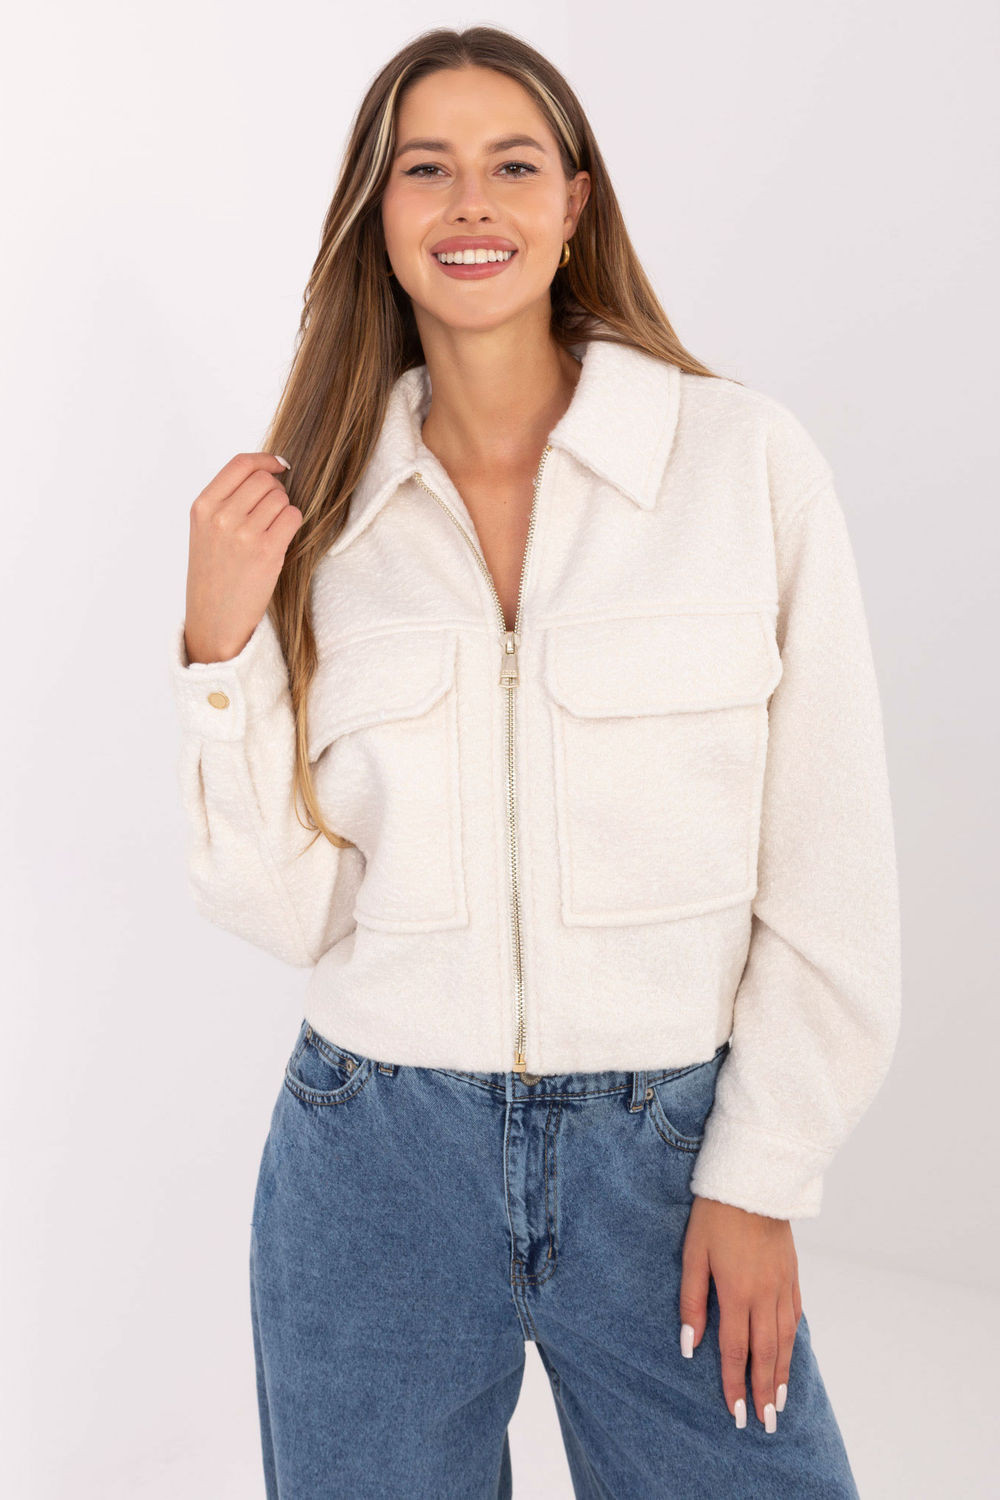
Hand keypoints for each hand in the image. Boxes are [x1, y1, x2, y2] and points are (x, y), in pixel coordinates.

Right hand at [183, 452, 302, 664]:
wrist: (214, 620)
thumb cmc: (214, 575)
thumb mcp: (205, 531)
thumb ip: (227, 500)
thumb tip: (268, 471)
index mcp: (202, 507)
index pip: (241, 464)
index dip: (266, 460)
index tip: (280, 466)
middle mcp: (221, 517)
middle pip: (265, 480)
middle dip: (276, 492)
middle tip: (270, 515)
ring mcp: (244, 534)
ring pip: (281, 498)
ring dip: (284, 511)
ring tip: (271, 533)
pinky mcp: (267, 552)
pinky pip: (293, 517)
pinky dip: (292, 525)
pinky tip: (280, 541)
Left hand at [679, 1194, 801, 1431]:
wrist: (753, 1182)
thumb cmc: (715, 1216)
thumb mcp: (693, 1255)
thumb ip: (692, 1301)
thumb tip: (690, 1345)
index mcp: (737, 1293)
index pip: (736, 1351)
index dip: (734, 1384)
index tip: (736, 1413)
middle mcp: (764, 1295)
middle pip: (765, 1354)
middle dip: (763, 1391)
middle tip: (766, 1423)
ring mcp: (782, 1285)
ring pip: (785, 1340)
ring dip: (782, 1373)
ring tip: (780, 1401)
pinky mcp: (792, 1274)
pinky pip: (795, 1316)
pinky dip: (793, 1342)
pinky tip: (789, 1355)